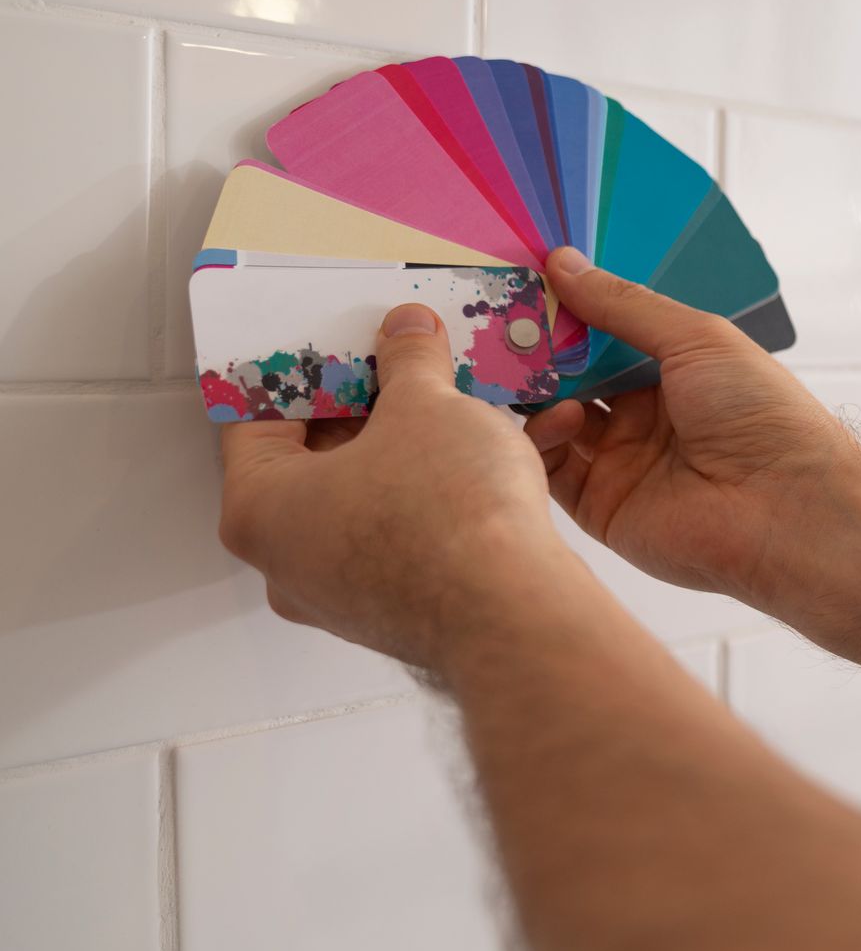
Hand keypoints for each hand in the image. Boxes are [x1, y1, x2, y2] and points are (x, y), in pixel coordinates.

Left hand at [219, 302, 586, 669]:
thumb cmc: (446, 519)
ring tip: (458, 408)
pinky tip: (488, 460)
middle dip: (368, 409)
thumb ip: (409, 362)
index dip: (306, 369)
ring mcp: (343, 594)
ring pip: (369, 499)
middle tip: (405, 368)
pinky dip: (440, 495)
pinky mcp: (399, 612)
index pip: (257, 417)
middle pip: (315, 460)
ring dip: (412, 451)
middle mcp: (287, 561)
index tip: (343, 345)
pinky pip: (409, 535)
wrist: (513, 614)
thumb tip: (406, 336)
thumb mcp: (426, 405)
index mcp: (260, 507)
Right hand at [525, 248, 860, 606]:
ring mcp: (621, 462)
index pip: (607, 335)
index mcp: (676, 372)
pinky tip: (557, 416)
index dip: (569, 310)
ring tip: (516, 361)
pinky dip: (541, 439)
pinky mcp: (601, 506)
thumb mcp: (696, 338)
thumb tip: (562, 263)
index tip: (525, 279)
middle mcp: (645, 416)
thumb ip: (624, 306)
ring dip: (534, 390)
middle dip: (540, 348)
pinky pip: (552, 469)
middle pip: (574, 376)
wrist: (785, 509)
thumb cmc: (759, 412)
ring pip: (555, 418)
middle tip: (499, 317)